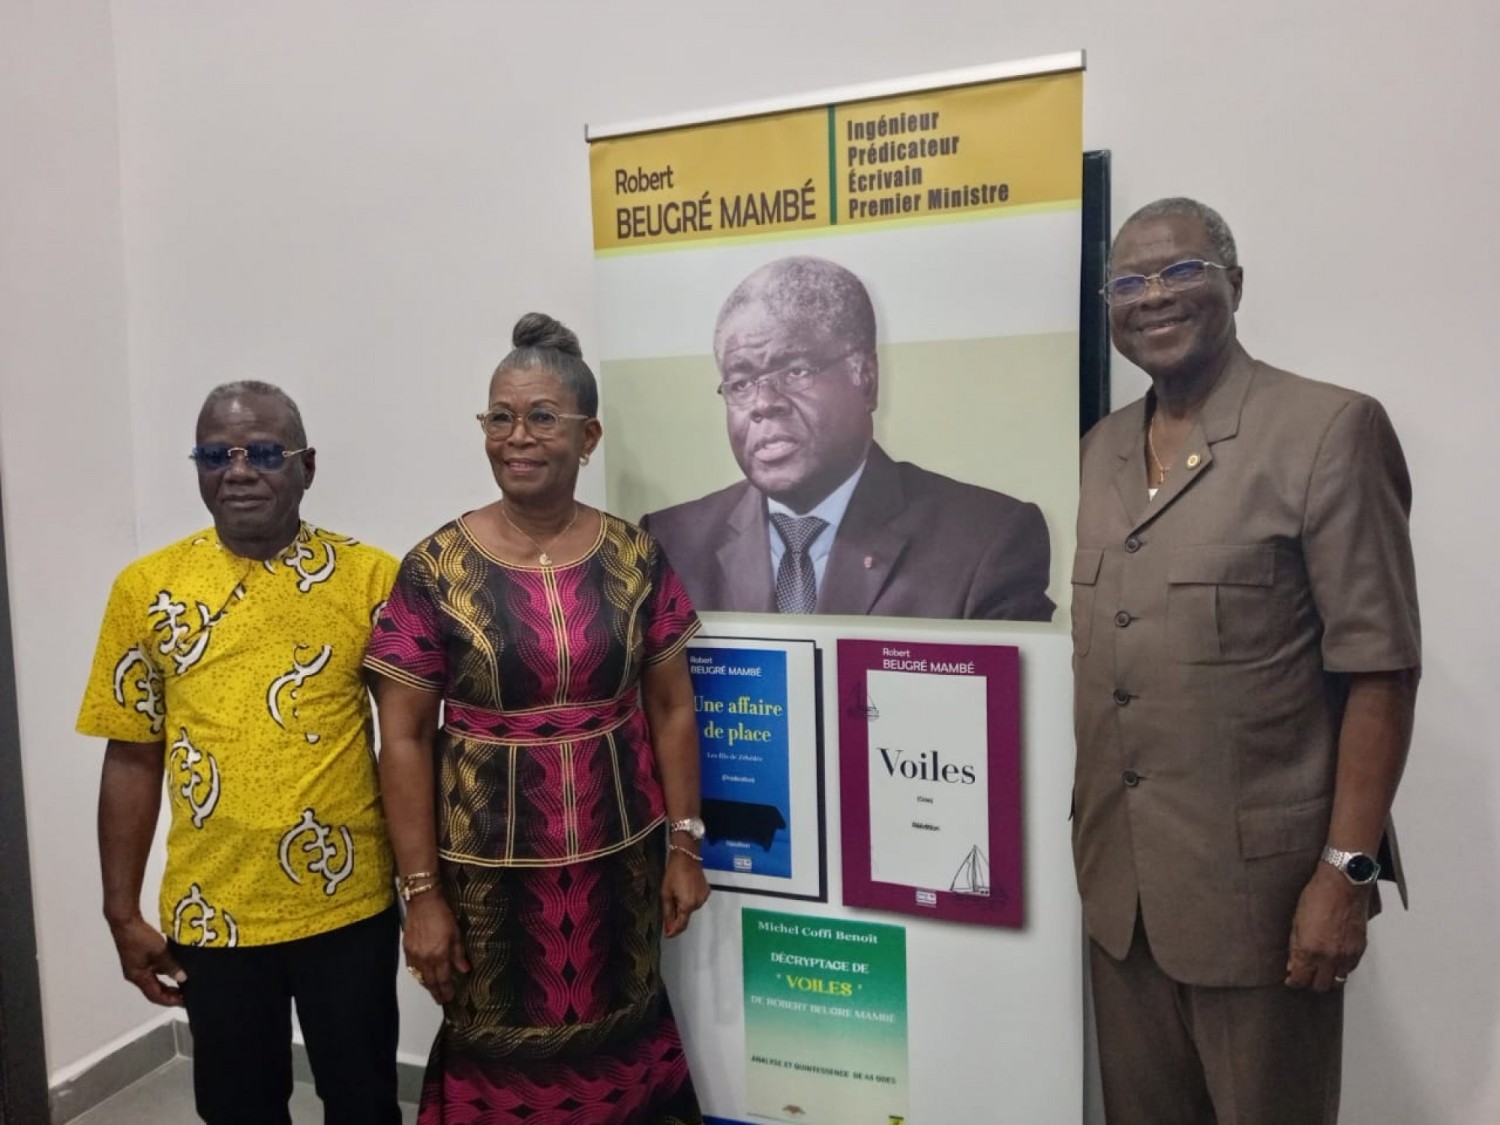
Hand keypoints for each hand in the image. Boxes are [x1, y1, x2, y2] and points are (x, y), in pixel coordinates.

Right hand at [108, 915, 185, 1006]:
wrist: (125, 921)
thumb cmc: (140, 937)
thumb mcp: (158, 951)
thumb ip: (170, 966)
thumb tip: (182, 978)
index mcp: (138, 976)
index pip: (155, 995)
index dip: (170, 1000)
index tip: (185, 1002)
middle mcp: (136, 975)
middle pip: (154, 990)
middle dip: (170, 994)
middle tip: (187, 994)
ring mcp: (137, 966)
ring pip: (154, 980)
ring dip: (168, 982)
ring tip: (185, 982)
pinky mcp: (139, 958)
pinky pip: (154, 970)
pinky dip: (165, 971)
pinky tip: (176, 967)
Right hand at [402, 892, 469, 1004]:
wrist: (423, 902)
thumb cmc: (441, 914)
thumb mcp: (456, 934)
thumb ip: (459, 954)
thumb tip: (464, 969)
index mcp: (439, 955)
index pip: (443, 980)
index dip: (446, 991)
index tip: (449, 998)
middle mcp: (425, 958)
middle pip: (430, 981)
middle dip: (436, 992)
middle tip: (440, 1000)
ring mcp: (414, 954)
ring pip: (420, 976)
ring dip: (427, 984)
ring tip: (433, 990)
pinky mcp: (406, 948)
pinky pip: (411, 967)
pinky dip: (417, 973)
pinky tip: (421, 975)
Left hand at [661, 849, 710, 937]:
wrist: (687, 857)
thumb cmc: (673, 874)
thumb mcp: (666, 893)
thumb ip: (668, 912)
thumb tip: (668, 928)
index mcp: (687, 905)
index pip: (681, 925)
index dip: (674, 931)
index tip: (667, 935)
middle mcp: (698, 904)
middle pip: (686, 916)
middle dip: (677, 915)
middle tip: (670, 903)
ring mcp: (704, 897)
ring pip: (691, 908)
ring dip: (684, 906)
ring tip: (677, 893)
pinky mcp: (707, 891)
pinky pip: (697, 900)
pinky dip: (690, 899)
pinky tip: (686, 888)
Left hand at [1285, 863, 1370, 990]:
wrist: (1344, 884)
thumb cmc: (1318, 896)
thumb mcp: (1296, 921)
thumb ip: (1294, 946)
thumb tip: (1292, 964)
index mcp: (1309, 950)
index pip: (1301, 980)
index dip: (1294, 982)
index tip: (1291, 979)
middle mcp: (1329, 957)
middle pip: (1320, 986)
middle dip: (1310, 983)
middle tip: (1305, 975)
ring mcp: (1346, 955)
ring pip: (1337, 981)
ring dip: (1328, 978)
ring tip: (1320, 970)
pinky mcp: (1360, 950)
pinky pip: (1350, 969)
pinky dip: (1342, 969)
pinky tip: (1335, 961)